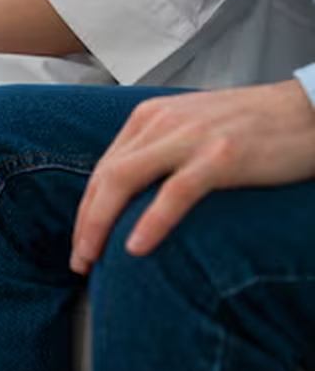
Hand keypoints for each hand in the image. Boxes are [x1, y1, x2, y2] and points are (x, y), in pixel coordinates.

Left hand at [71, 80, 314, 274]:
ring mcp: (191, 137)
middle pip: (106, 177)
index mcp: (150, 117)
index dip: (86, 208)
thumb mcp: (193, 130)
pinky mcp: (222, 156)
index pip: (104, 168)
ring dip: (101, 224)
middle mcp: (162, 122)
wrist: (310, 110)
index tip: (80, 241)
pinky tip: (136, 248)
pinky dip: (151, 221)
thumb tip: (132, 195)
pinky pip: (175, 192)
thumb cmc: (255, 126)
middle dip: (85, 222)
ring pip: (125, 180)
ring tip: (93, 260)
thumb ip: (161, 152)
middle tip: (79, 261)